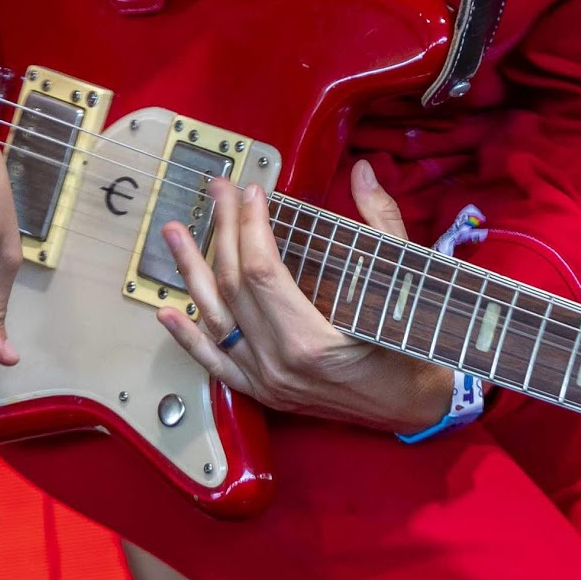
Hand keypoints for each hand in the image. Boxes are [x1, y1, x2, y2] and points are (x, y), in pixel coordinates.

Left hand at [158, 160, 458, 435]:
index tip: (254, 192)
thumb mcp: (405, 280)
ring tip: (174, 233)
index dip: (251, 225)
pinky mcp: (263, 392)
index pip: (262, 271)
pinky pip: (215, 363)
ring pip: (214, 319)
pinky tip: (167, 312)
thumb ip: (382, 222)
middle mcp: (278, 364)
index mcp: (310, 341)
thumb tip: (364, 173)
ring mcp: (266, 381)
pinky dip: (187, 338)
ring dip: (191, 272)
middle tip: (218, 192)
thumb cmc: (411, 349)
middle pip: (234, 286)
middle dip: (223, 231)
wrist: (413, 406)